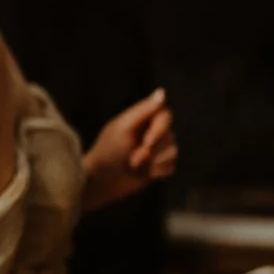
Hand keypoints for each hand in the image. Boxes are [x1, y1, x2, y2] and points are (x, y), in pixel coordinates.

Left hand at [82, 87, 177, 210]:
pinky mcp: (158, 166)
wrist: (100, 181)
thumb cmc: (107, 151)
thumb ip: (143, 110)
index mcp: (140, 119)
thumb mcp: (123, 128)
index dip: (160, 129)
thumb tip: (162, 91)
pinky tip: (142, 174)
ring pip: (173, 152)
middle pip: (170, 136)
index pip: (165, 115)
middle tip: (132, 160)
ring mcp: (156, 149)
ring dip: (153, 162)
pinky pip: (171, 167)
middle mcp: (150, 131)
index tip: (147, 142)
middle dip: (152, 151)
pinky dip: (157, 172)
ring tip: (133, 166)